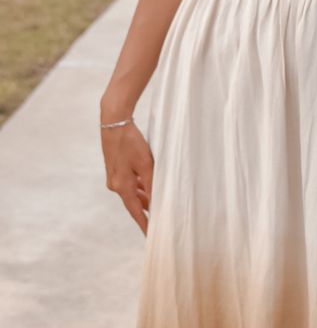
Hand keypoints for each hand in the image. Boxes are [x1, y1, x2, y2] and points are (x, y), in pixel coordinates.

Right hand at [99, 116, 153, 235]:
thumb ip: (150, 184)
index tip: (151, 236)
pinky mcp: (115, 169)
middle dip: (146, 210)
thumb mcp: (145, 164)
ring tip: (157, 202)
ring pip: (132, 192)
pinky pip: (129, 183)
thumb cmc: (131, 142)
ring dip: (144, 196)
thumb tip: (154, 201)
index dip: (144, 224)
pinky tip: (148, 184)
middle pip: (133, 202)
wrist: (114, 123)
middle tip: (160, 218)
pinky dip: (139, 186)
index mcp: (122, 187)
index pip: (135, 212)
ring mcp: (114, 177)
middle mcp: (115, 185)